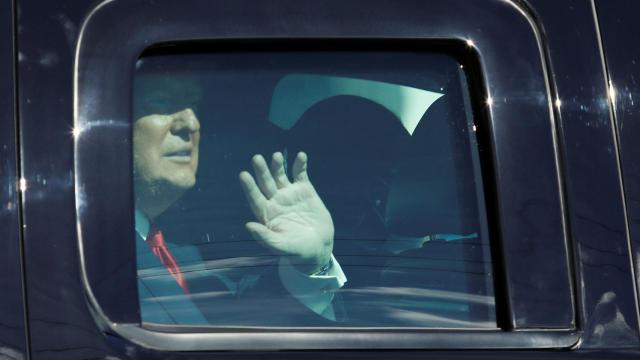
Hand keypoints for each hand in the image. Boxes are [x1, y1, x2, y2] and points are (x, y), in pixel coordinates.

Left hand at [239, 152, 333, 273]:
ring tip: (276, 156)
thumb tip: (248, 225)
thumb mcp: (281, 246)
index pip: (255, 197)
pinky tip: (301, 155)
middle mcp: (275, 201)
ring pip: (280, 175)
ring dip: (277, 165)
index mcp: (266, 214)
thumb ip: (265, 237)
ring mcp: (289, 194)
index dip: (249, 187)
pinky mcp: (304, 190)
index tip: (243, 175)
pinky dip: (300, 164)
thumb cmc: (297, 250)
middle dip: (261, 171)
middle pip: (266, 183)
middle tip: (256, 158)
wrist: (318, 246)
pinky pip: (301, 174)